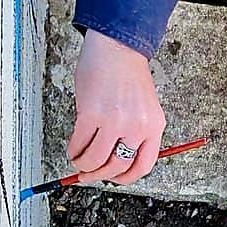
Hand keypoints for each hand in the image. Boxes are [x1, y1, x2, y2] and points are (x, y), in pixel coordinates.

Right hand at [67, 30, 165, 184]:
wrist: (117, 47)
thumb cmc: (127, 74)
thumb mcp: (143, 107)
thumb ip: (135, 131)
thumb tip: (115, 157)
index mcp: (154, 127)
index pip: (143, 165)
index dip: (126, 177)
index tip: (115, 179)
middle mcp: (137, 127)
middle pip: (117, 166)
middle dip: (100, 175)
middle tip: (89, 174)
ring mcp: (114, 121)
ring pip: (96, 159)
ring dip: (84, 166)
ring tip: (78, 162)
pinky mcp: (91, 114)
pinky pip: (80, 143)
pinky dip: (74, 150)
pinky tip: (73, 149)